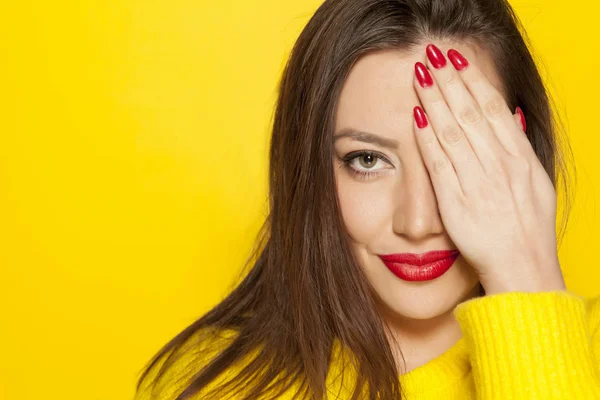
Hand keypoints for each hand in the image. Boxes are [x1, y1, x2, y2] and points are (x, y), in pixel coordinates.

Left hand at [412, 44, 565, 294]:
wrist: (523, 268)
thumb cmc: (528, 228)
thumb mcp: (537, 183)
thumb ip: (521, 149)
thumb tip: (513, 117)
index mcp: (520, 158)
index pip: (492, 109)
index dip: (474, 82)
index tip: (458, 62)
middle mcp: (500, 165)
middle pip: (470, 113)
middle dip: (449, 81)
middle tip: (432, 56)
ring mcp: (478, 182)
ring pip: (453, 131)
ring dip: (435, 100)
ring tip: (419, 76)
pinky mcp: (457, 201)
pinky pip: (439, 163)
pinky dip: (427, 138)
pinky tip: (416, 117)